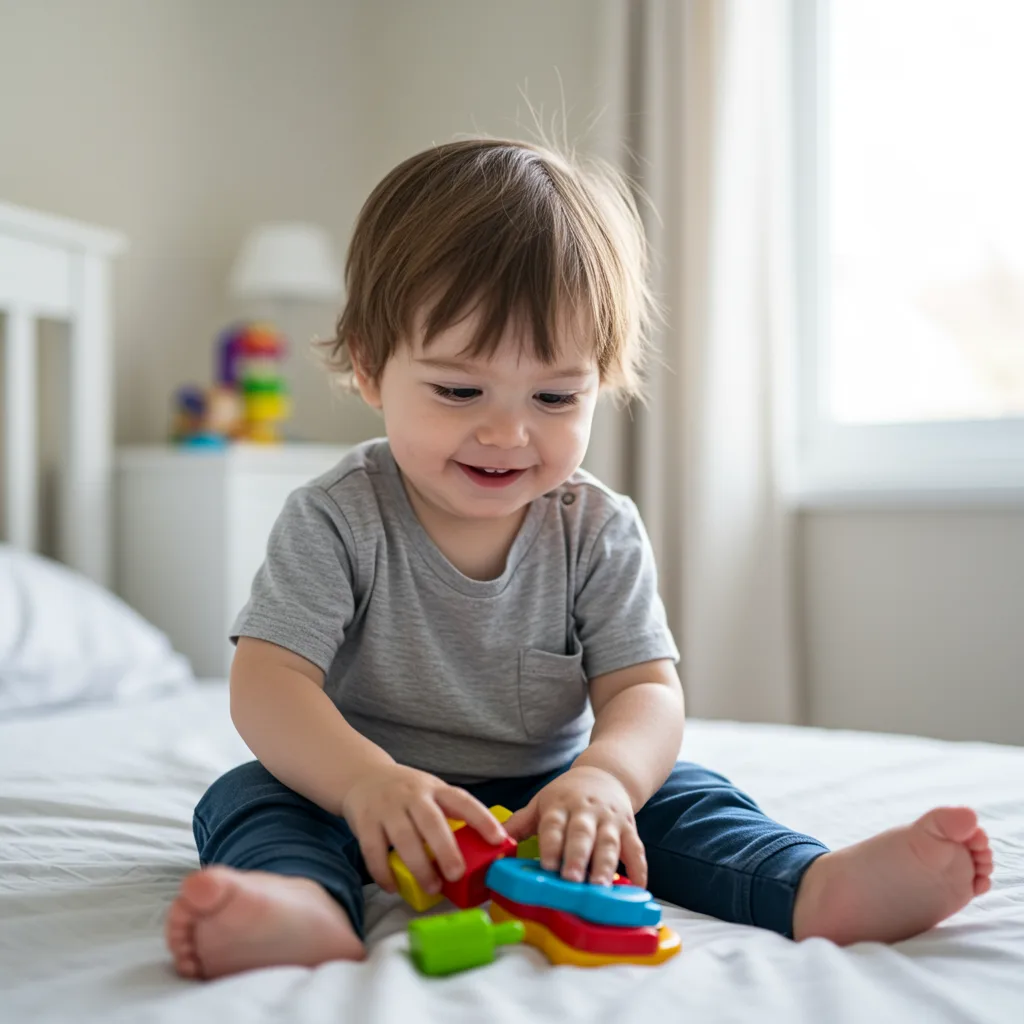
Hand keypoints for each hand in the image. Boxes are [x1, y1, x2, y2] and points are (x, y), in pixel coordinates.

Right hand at [340, 763, 509, 895]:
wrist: (363, 775)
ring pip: (403, 837)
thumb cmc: (406, 793)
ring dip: (418, 865)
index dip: (481, 819)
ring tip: (432, 887)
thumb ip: (449, 814)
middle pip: (431, 821)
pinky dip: (383, 872)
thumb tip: (483, 848)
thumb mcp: (430, 792)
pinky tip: (392, 887)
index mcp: (435, 788)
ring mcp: (387, 807)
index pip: (462, 801)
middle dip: (445, 849)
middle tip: (457, 874)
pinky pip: (373, 850)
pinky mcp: (364, 821)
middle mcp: (412, 795)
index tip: (498, 839)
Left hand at [504, 765, 646, 887]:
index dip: (551, 845)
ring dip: (605, 865)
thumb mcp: (541, 803)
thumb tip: (490, 840)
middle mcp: (586, 812)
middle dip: (577, 857)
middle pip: (582, 834)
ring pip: (609, 842)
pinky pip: (636, 848)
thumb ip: (519, 824)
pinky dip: (639, 868)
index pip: (554, 825)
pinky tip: (638, 887)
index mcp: (560, 806)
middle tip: (572, 880)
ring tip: (601, 887)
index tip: (546, 866)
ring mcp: (610, 820)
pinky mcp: (630, 827)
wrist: (606, 774)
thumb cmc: (567, 795)